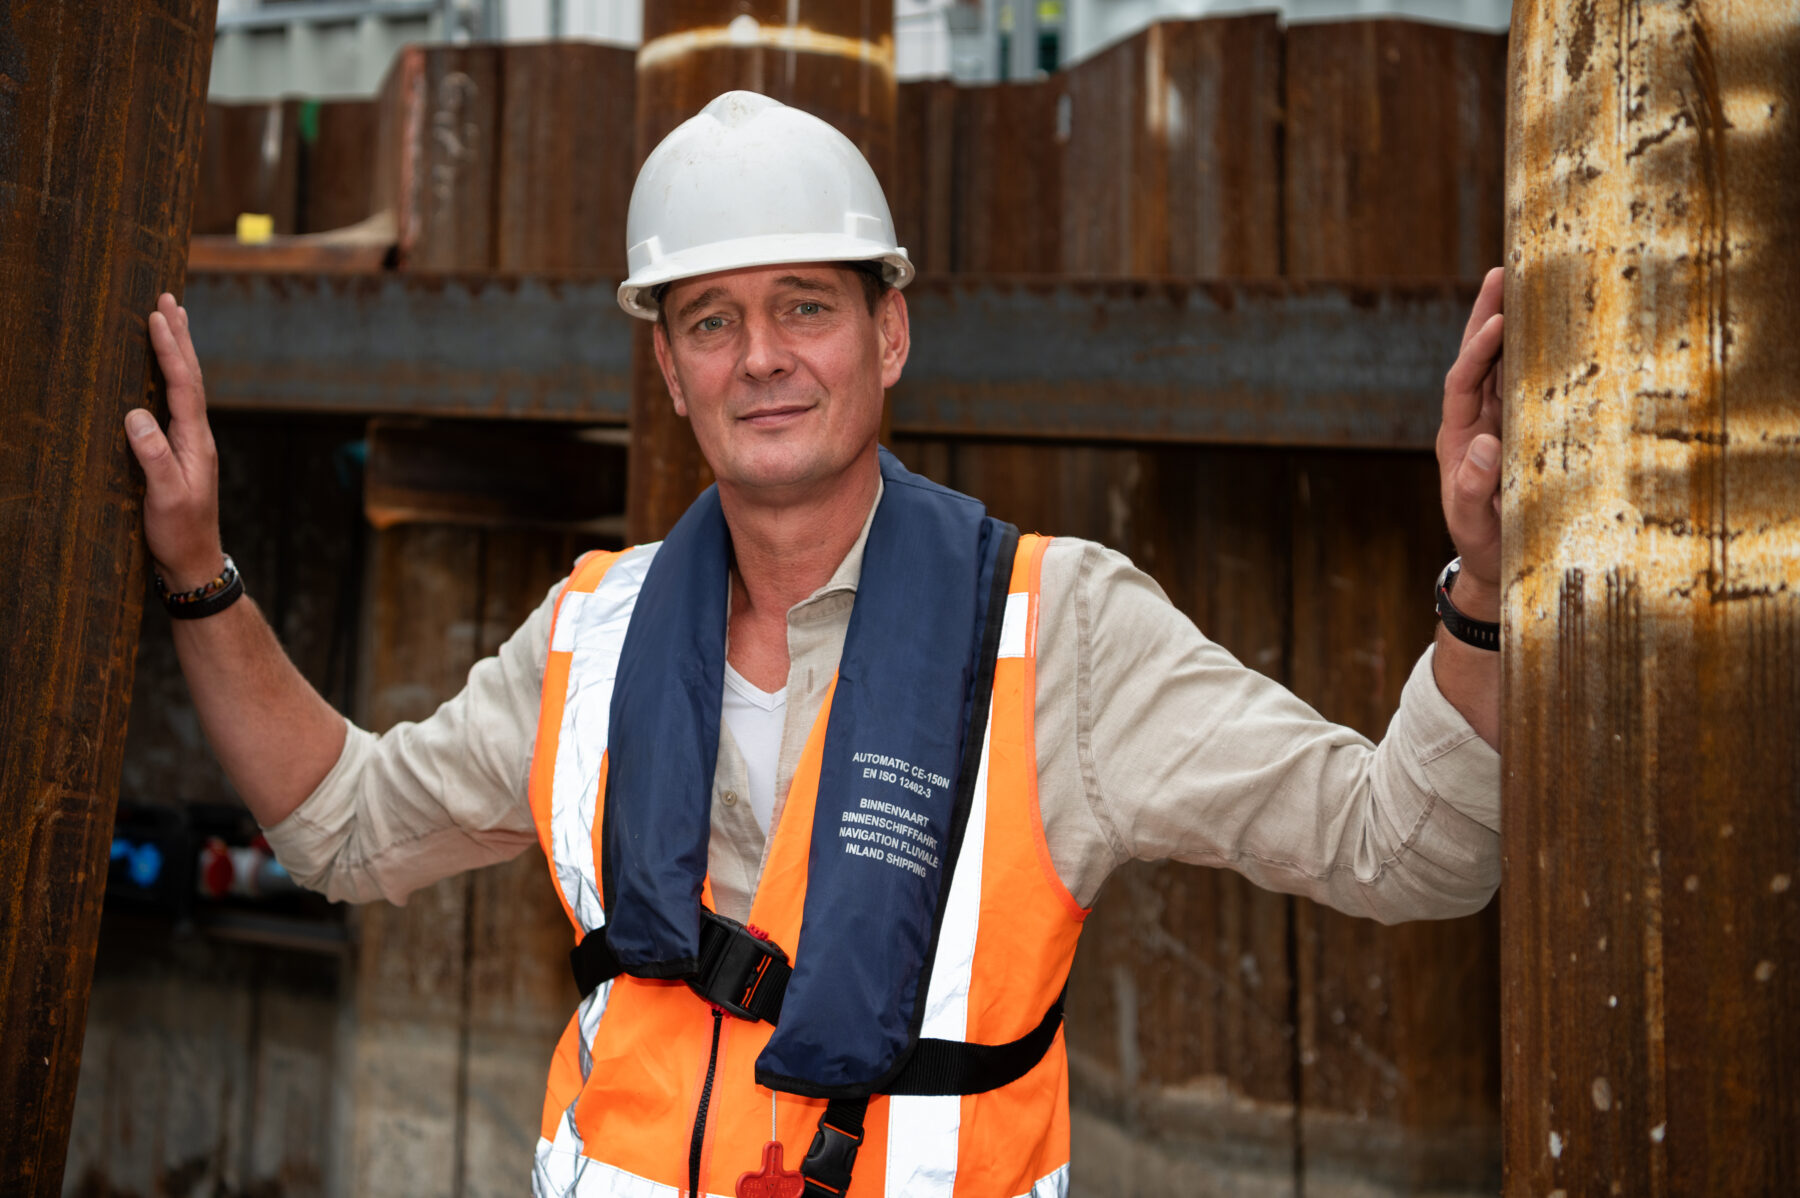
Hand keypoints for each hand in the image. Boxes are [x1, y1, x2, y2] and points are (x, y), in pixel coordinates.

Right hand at [126, 293, 222, 591]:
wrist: (194, 562)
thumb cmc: (179, 533)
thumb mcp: (163, 497)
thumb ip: (152, 457)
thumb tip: (136, 414)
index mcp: (195, 441)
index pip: (184, 385)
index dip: (170, 350)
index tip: (158, 316)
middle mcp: (197, 436)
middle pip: (191, 377)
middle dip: (178, 337)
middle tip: (168, 298)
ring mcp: (191, 443)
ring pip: (186, 387)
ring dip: (178, 351)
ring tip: (171, 318)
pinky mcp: (180, 453)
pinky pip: (177, 403)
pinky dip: (171, 377)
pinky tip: (165, 370)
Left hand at [1437, 267, 1504, 621]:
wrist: (1495, 565)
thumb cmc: (1483, 544)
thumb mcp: (1472, 522)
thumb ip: (1471, 489)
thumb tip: (1483, 443)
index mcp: (1455, 437)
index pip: (1462, 382)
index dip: (1477, 351)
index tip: (1497, 321)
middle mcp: (1473, 421)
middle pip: (1475, 358)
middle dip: (1485, 314)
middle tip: (1501, 272)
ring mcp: (1496, 422)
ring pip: (1500, 364)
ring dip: (1509, 325)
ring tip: (1523, 281)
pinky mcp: (1518, 430)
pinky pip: (1524, 384)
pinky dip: (1534, 355)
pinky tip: (1553, 328)